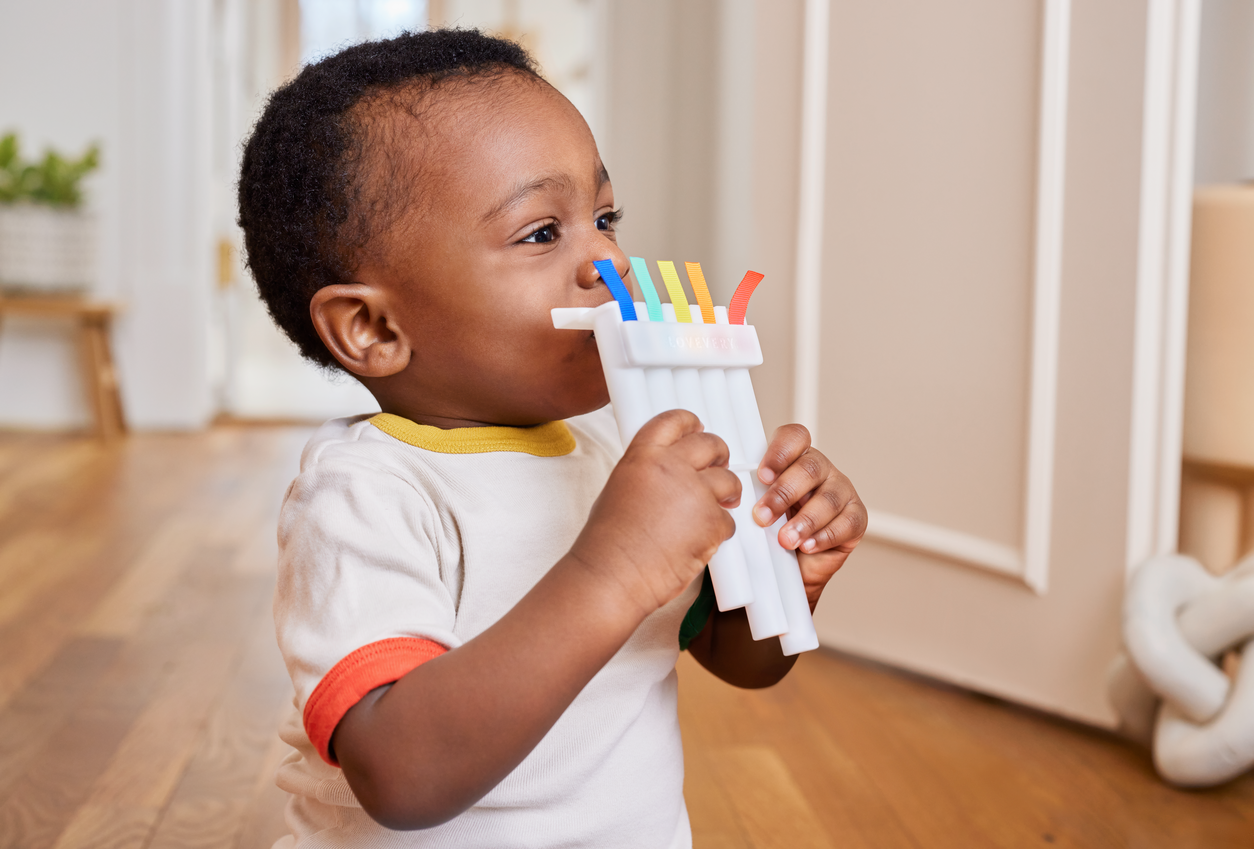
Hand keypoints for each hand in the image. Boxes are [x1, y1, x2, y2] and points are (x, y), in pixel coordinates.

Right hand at [569, 409, 740, 617]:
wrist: (612, 574)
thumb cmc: (607, 542)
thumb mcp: (621, 487)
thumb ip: (648, 472)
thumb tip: (669, 473)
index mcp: (642, 455)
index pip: (674, 421)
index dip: (691, 423)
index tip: (698, 428)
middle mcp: (670, 466)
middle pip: (710, 444)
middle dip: (719, 456)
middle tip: (718, 468)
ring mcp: (695, 492)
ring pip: (729, 481)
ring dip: (727, 493)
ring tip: (717, 508)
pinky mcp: (712, 521)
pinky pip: (728, 520)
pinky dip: (719, 531)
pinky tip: (700, 541)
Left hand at [751, 424, 865, 607]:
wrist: (793, 566)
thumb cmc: (775, 530)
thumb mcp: (760, 508)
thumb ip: (753, 494)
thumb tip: (735, 492)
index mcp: (795, 458)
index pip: (794, 437)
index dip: (779, 453)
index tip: (762, 476)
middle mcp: (821, 470)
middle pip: (809, 469)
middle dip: (782, 494)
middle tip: (762, 517)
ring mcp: (842, 491)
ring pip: (828, 498)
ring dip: (804, 521)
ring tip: (786, 539)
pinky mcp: (856, 517)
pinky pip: (846, 522)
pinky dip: (824, 536)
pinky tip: (808, 545)